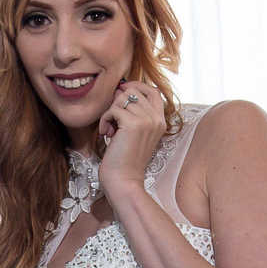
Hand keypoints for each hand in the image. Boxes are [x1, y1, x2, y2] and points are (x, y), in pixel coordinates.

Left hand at [97, 79, 165, 198]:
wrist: (124, 181)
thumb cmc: (125, 160)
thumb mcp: (135, 133)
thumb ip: (135, 113)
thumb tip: (121, 89)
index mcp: (160, 121)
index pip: (153, 91)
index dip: (137, 86)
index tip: (122, 93)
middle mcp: (156, 119)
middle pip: (134, 92)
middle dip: (118, 102)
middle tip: (113, 120)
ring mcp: (146, 120)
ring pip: (122, 99)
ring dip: (110, 112)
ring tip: (110, 129)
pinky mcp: (133, 124)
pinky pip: (113, 109)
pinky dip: (105, 120)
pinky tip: (106, 134)